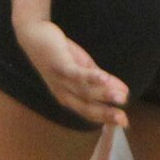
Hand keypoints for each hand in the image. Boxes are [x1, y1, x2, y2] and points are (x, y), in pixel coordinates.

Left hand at [14, 16, 128, 127]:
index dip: (106, 119)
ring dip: (104, 94)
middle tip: (123, 119)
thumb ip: (103, 81)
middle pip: (86, 107)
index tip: (125, 123)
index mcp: (68, 97)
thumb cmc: (60, 54)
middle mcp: (63, 93)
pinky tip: (104, 78)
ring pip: (84, 91)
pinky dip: (90, 76)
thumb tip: (125, 91)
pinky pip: (75, 73)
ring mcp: (60, 80)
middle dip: (106, 114)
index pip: (89, 112)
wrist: (34, 35)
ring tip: (122, 97)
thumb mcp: (84, 69)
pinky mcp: (58, 65)